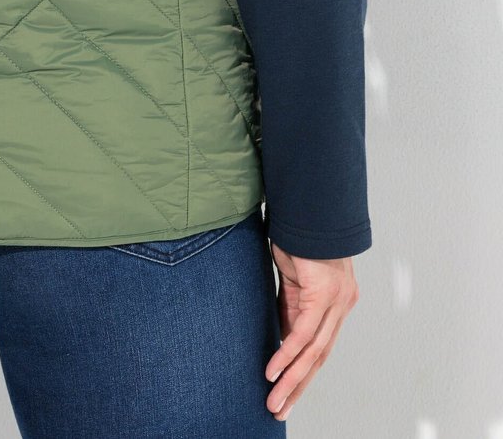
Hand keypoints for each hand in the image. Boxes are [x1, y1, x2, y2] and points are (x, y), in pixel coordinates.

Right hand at [264, 242, 358, 421]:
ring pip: (313, 351)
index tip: (285, 393)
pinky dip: (287, 354)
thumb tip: (281, 336)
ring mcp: (336, 301)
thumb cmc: (298, 236)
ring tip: (273, 401)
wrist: (309, 206)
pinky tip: (273, 371)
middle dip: (297, 387)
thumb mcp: (292, 278)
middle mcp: (341, 305)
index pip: (319, 347)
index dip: (302, 373)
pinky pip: (304, 332)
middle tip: (278, 410)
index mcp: (336, 303)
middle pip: (319, 357)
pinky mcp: (323, 293)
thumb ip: (290, 306)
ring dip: (291, 380)